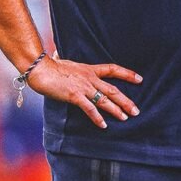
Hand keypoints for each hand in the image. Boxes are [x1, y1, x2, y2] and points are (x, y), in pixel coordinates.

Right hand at [27, 53, 141, 128]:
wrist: (41, 69)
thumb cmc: (51, 66)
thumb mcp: (66, 62)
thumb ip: (71, 65)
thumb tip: (60, 55)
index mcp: (90, 69)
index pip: (113, 69)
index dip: (127, 74)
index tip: (139, 79)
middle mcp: (90, 78)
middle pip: (113, 89)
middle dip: (126, 101)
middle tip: (136, 110)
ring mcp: (83, 87)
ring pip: (104, 100)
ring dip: (116, 110)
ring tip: (125, 118)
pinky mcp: (75, 96)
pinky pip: (89, 108)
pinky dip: (97, 117)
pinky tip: (103, 125)